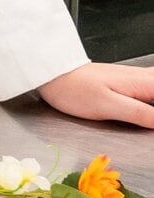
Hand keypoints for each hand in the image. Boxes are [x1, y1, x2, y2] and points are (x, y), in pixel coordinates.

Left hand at [36, 62, 153, 130]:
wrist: (53, 75)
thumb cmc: (75, 90)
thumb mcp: (109, 106)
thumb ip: (140, 114)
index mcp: (143, 84)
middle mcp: (143, 78)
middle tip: (152, 122)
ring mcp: (136, 79)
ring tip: (151, 119)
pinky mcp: (128, 83)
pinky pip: (152, 88)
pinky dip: (152, 98)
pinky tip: (149, 110)